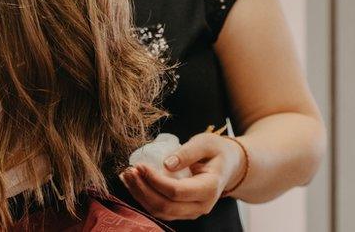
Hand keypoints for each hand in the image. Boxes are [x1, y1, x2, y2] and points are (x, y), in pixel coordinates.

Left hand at [119, 131, 244, 220]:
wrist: (228, 165)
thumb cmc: (216, 151)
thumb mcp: (205, 143)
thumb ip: (188, 152)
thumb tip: (166, 164)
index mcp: (209, 188)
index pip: (176, 191)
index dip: (154, 180)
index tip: (140, 165)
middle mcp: (201, 206)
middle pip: (166, 206)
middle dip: (143, 190)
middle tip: (128, 171)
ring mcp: (192, 212)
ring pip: (161, 212)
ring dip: (140, 195)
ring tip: (126, 176)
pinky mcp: (183, 211)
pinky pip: (161, 210)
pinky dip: (144, 198)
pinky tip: (133, 183)